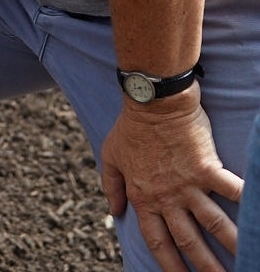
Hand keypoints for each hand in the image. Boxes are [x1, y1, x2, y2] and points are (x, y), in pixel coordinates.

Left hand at [100, 91, 241, 271]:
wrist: (152, 102)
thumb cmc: (131, 128)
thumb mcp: (111, 158)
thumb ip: (112, 186)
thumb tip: (115, 212)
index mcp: (144, 197)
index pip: (157, 240)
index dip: (168, 263)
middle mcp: (166, 197)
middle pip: (188, 241)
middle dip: (204, 266)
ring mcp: (188, 184)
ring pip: (213, 223)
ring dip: (231, 244)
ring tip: (246, 259)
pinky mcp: (207, 168)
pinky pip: (231, 190)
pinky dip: (246, 201)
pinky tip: (257, 214)